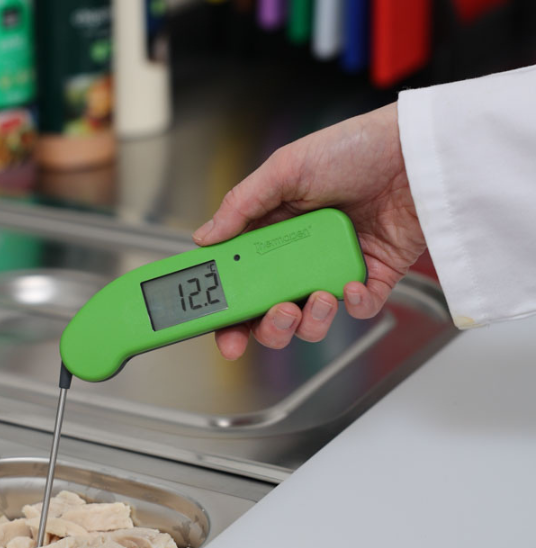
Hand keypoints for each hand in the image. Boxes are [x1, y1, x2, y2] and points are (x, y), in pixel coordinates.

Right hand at [192, 102, 425, 359]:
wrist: (415, 151)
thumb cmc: (352, 147)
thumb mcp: (286, 168)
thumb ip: (242, 205)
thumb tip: (206, 238)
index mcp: (272, 232)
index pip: (241, 280)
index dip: (228, 308)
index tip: (220, 327)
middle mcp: (300, 256)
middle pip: (271, 311)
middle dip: (269, 326)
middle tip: (276, 313)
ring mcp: (335, 269)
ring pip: (311, 320)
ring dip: (310, 321)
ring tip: (319, 296)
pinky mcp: (372, 276)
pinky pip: (358, 308)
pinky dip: (355, 304)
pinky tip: (353, 285)